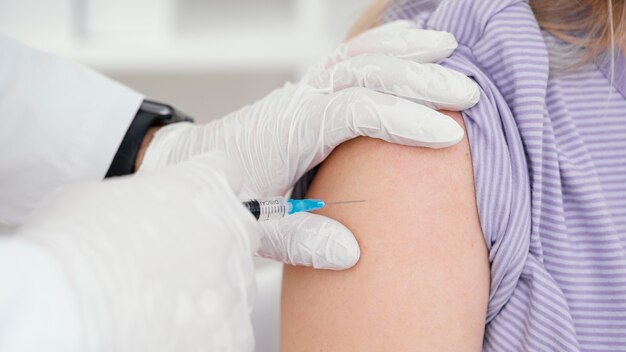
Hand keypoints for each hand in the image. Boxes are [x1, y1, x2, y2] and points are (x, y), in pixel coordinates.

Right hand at [18, 153, 258, 349]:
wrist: (65, 305)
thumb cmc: (72, 245)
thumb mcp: (104, 195)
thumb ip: (144, 199)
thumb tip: (142, 213)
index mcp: (203, 185)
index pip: (226, 173)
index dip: (206, 190)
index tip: (193, 205)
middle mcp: (230, 231)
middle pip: (239, 231)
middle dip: (214, 243)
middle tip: (175, 262)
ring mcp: (234, 285)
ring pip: (237, 285)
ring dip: (210, 292)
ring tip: (164, 304)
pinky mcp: (231, 335)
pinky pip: (231, 332)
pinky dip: (207, 334)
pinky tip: (172, 332)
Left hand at [140, 21, 480, 269]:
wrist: (195, 171)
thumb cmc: (227, 199)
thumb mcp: (258, 227)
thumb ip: (301, 239)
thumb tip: (351, 253)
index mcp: (290, 131)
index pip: (356, 112)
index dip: (403, 120)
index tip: (447, 136)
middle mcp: (299, 101)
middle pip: (366, 75)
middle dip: (419, 80)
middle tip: (468, 92)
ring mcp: (303, 90)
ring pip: (358, 56)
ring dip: (404, 50)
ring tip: (447, 46)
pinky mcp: (306, 90)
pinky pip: (347, 58)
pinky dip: (380, 45)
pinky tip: (407, 41)